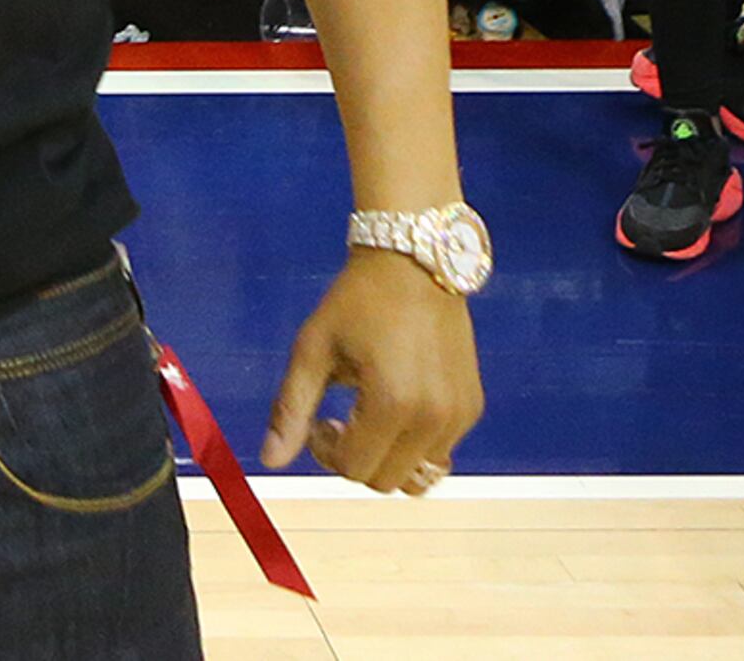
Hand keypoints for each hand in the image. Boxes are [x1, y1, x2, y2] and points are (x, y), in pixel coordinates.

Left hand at [261, 251, 481, 494]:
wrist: (415, 263)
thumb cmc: (356, 302)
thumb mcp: (313, 350)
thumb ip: (291, 409)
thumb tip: (270, 461)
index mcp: (391, 404)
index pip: (355, 468)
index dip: (325, 452)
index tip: (317, 421)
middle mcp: (434, 419)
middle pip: (387, 481)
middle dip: (355, 459)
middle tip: (338, 420)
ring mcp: (460, 416)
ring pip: (418, 474)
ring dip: (387, 458)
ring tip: (368, 416)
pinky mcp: (473, 408)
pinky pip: (440, 452)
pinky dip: (413, 444)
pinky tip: (395, 404)